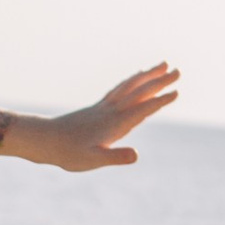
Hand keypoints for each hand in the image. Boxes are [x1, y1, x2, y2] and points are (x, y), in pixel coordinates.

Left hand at [25, 61, 180, 171]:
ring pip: (130, 86)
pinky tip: (137, 79)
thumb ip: (115, 157)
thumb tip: (136, 155)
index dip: (159, 101)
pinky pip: (120, 89)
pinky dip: (132, 81)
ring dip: (147, 75)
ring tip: (162, 65)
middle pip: (139, 91)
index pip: (142, 109)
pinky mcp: (98, 107)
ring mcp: (104, 107)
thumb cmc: (69, 153)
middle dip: (159, 81)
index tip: (176, 92)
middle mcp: (111, 111)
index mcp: (114, 123)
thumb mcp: (92, 160)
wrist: (45, 141)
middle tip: (178, 70)